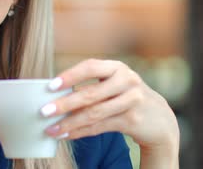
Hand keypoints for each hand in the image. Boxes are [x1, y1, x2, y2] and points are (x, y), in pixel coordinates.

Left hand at [41, 59, 179, 164]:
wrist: (159, 118)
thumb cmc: (126, 98)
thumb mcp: (115, 85)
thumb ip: (92, 86)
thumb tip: (55, 96)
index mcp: (117, 68)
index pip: (91, 67)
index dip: (70, 75)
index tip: (51, 86)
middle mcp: (127, 81)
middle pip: (91, 93)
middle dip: (65, 104)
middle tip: (44, 111)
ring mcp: (132, 100)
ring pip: (94, 113)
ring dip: (69, 123)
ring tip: (51, 129)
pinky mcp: (133, 120)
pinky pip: (100, 127)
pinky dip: (81, 132)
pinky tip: (67, 135)